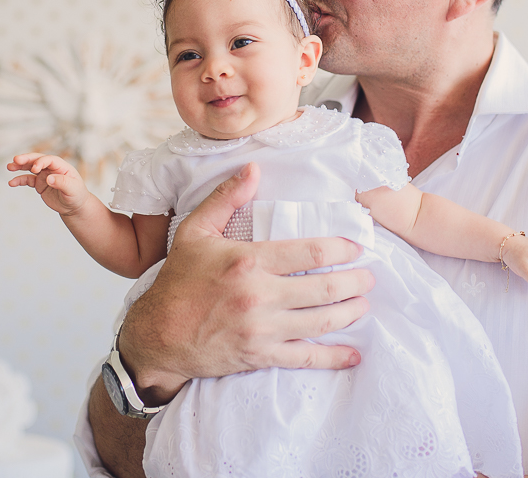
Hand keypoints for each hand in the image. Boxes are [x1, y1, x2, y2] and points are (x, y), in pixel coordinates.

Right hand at [6, 152, 89, 215]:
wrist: (74, 206)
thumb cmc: (77, 195)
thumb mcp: (73, 189)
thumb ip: (62, 182)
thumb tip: (49, 178)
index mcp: (61, 166)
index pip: (49, 160)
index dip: (41, 162)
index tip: (34, 169)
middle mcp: (51, 168)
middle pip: (37, 159)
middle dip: (26, 159)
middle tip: (16, 160)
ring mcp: (44, 175)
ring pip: (30, 168)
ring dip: (19, 166)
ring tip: (9, 167)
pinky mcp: (39, 184)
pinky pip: (27, 180)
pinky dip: (19, 180)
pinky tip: (12, 183)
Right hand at [117, 162, 376, 404]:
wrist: (157, 334)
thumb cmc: (178, 282)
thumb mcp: (195, 232)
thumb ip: (225, 198)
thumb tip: (253, 169)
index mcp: (248, 262)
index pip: (309, 253)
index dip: (341, 249)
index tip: (357, 246)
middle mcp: (259, 296)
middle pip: (324, 288)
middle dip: (355, 282)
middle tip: (370, 276)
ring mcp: (262, 329)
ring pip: (322, 322)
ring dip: (350, 312)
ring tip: (364, 303)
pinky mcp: (260, 356)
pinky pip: (305, 358)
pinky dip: (334, 357)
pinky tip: (354, 355)